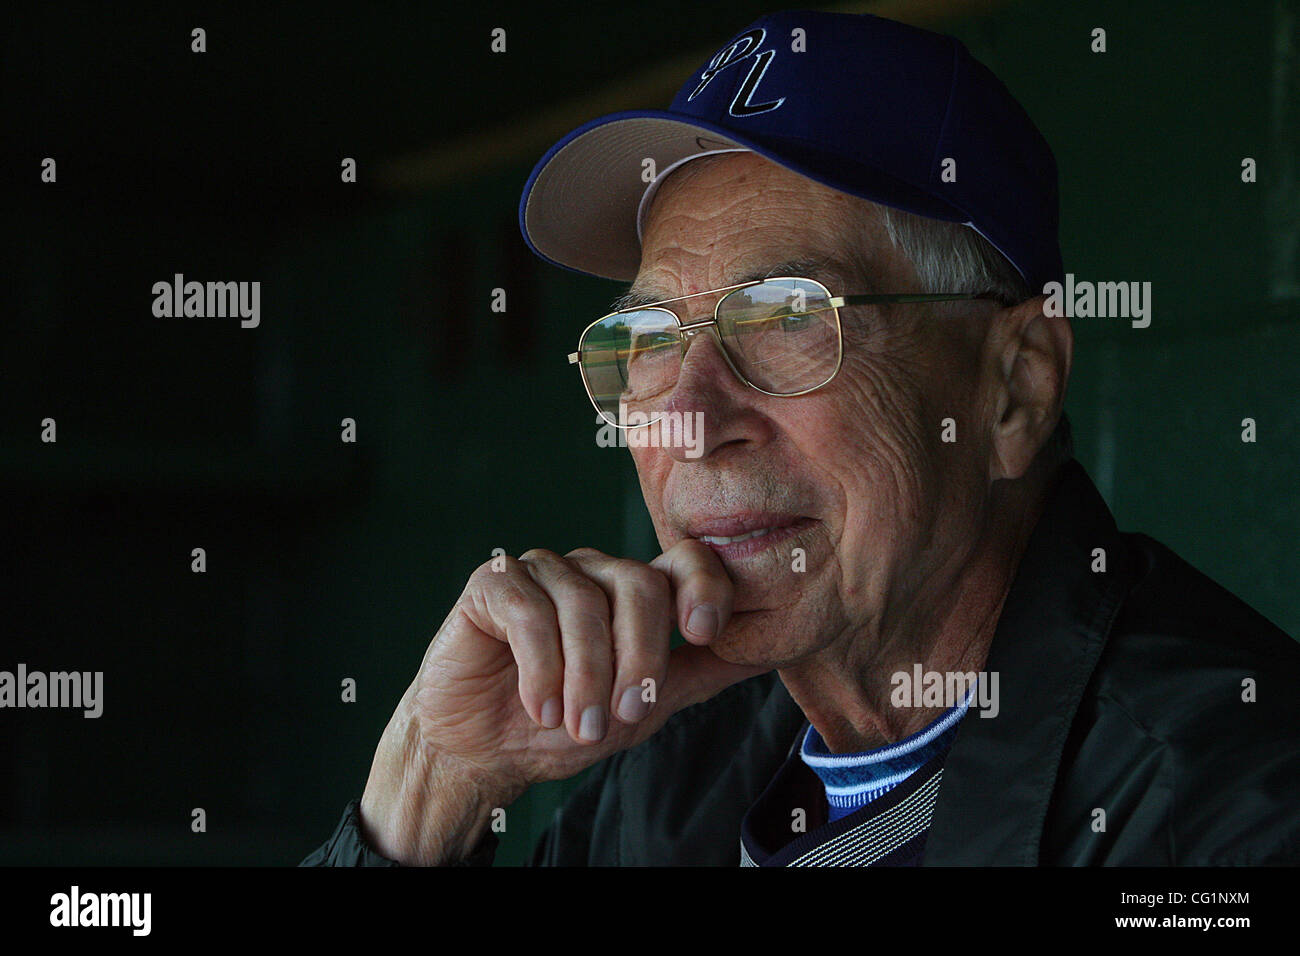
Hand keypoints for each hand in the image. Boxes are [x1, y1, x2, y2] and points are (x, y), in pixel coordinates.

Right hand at [358, 538, 767, 863]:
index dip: (704, 587)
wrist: (482, 752)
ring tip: (577, 725)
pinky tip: (538, 705)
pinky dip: (540, 667)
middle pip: (639, 584)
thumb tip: (771, 650)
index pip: (686, 561)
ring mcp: (542, 571)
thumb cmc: (564, 726)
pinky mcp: (493, 584)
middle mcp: (592, 571)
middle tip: (623, 715)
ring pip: (584, 604)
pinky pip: (529, 612)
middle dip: (638, 658)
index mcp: (634, 590)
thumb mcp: (647, 706)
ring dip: (585, 676)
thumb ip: (701, 672)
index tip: (703, 633)